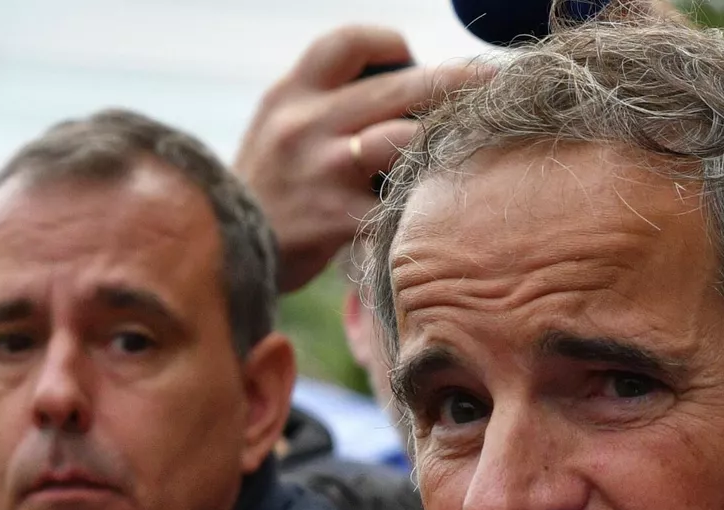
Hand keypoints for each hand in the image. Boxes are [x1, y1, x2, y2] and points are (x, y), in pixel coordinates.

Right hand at [235, 26, 489, 292]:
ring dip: (448, 143)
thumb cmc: (268, 191)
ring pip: (407, 139)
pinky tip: (449, 208)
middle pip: (402, 85)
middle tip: (502, 86)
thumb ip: (327, 102)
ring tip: (479, 148)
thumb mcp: (278, 127)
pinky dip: (426, 203)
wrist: (221, 254)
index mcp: (292, 92)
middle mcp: (304, 122)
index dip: (393, 45)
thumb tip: (407, 84)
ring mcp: (320, 169)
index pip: (350, 42)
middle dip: (461, 83)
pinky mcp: (333, 218)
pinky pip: (398, 202)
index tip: (415, 63)